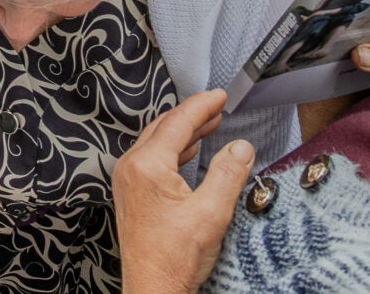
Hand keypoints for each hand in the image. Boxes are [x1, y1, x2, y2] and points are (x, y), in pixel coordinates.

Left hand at [112, 91, 253, 293]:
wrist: (152, 289)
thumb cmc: (174, 258)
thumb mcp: (211, 214)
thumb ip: (227, 175)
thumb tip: (241, 148)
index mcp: (147, 166)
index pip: (177, 123)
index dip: (202, 106)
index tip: (219, 95)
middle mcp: (131, 168)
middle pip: (163, 128)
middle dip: (192, 114)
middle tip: (216, 106)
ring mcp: (127, 181)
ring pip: (156, 142)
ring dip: (182, 131)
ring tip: (208, 125)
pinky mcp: (131, 194)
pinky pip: (151, 158)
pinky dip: (173, 149)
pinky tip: (188, 152)